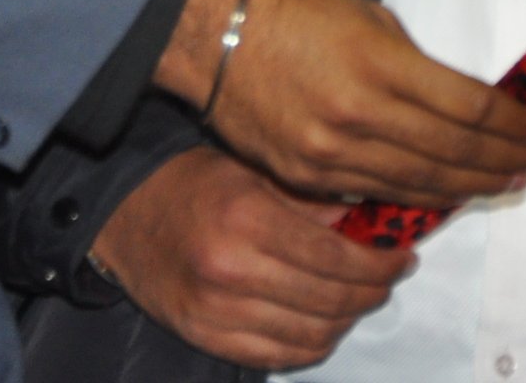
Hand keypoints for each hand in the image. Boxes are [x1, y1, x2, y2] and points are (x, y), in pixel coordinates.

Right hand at [88, 147, 411, 369]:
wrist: (123, 213)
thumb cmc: (190, 182)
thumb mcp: (253, 171)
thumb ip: (311, 201)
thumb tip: (369, 223)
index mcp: (248, 219)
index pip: (337, 258)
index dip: (380, 264)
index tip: (402, 257)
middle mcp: (232, 271)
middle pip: (331, 301)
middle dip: (372, 291)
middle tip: (388, 276)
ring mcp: (217, 312)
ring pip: (313, 336)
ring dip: (347, 320)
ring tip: (359, 297)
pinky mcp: (206, 337)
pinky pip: (279, 356)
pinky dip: (312, 344)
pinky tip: (324, 321)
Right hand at [159, 0, 525, 206]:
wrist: (213, 32)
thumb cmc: (295, 9)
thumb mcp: (370, 17)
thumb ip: (415, 65)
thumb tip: (458, 101)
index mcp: (380, 65)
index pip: (468, 108)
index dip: (510, 123)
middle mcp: (358, 116)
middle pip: (452, 153)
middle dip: (501, 161)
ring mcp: (330, 154)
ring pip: (418, 183)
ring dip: (467, 187)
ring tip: (502, 184)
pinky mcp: (306, 176)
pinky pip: (374, 193)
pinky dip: (415, 196)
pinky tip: (443, 194)